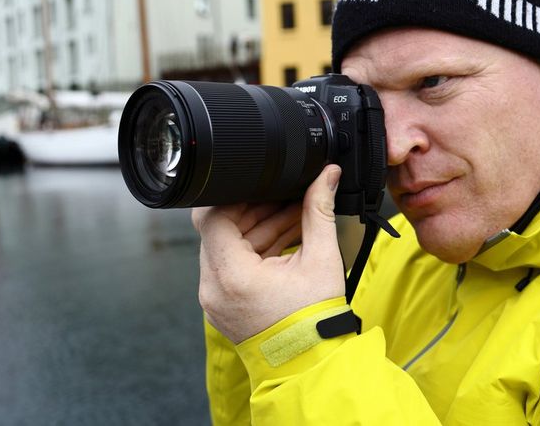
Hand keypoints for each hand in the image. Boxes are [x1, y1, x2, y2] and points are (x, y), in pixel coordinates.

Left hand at [193, 165, 344, 342]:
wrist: (309, 364)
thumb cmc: (314, 321)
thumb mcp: (321, 258)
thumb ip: (319, 211)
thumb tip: (325, 175)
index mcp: (231, 275)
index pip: (213, 217)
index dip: (237, 195)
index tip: (263, 186)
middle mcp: (213, 287)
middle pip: (220, 231)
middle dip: (254, 210)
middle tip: (286, 199)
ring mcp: (214, 299)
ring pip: (226, 248)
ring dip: (256, 230)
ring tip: (293, 219)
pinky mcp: (222, 305)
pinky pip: (230, 267)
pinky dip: (253, 252)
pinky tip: (283, 241)